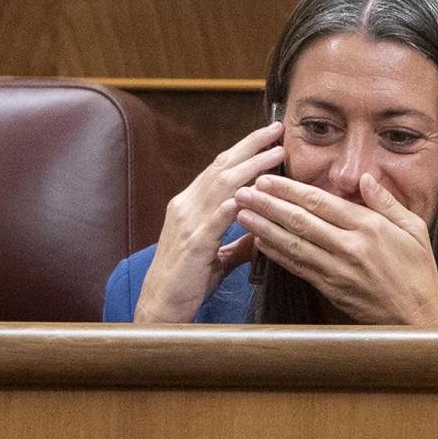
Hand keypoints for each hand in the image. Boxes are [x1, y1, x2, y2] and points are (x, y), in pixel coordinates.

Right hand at [134, 122, 285, 322]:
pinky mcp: (194, 245)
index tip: (269, 137)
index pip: (219, 169)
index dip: (244, 150)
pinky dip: (232, 205)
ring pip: (221, 186)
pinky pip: (215, 220)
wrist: (160, 307)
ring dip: (251, 168)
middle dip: (251, 146)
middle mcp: (186, 206)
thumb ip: (239, 240)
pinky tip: (250, 194)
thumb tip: (263, 232)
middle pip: (221, 167)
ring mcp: (188, 224)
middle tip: (277, 130)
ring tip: (276, 155)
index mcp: (190, 205)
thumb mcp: (218, 254)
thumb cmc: (188, 281)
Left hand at [234, 173, 437, 326]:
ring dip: (264, 228)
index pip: (321, 203)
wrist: (417, 317)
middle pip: (300, 221)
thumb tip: (365, 179)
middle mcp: (349, 247)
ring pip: (293, 245)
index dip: (290, 190)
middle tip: (243, 191)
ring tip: (242, 214)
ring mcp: (337, 270)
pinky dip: (276, 254)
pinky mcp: (330, 289)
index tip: (268, 179)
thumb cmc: (418, 271)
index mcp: (369, 228)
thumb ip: (387, 202)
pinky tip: (259, 243)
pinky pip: (297, 268)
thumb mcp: (414, 228)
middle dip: (268, 205)